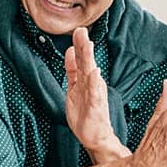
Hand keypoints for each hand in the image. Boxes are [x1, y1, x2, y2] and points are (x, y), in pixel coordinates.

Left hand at [64, 27, 120, 152]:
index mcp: (84, 80)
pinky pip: (95, 94)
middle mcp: (91, 85)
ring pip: (91, 74)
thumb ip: (72, 69)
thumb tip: (70, 50)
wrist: (95, 136)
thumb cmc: (85, 113)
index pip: (80, 60)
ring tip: (88, 46)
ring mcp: (94, 95)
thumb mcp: (74, 87)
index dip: (79, 45)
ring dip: (89, 60)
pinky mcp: (96, 107)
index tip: (77, 30)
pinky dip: (95, 83)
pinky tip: (95, 73)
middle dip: (84, 46)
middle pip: (86, 62)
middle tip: (82, 30)